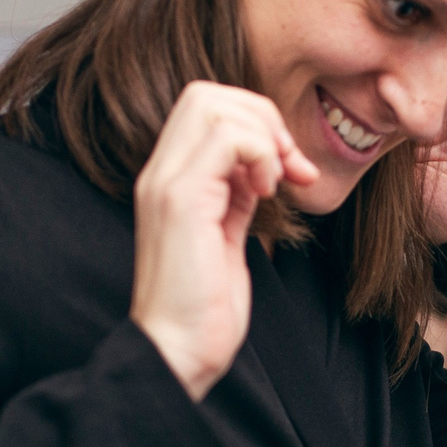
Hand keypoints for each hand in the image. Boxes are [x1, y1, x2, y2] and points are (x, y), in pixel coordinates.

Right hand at [131, 82, 317, 398]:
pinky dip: (260, 154)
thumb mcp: (226, 237)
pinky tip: (267, 193)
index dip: (254, 124)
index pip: (205, 107)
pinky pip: (227, 139)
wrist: (178, 353)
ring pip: (214, 104)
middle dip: (261, 119)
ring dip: (263, 136)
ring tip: (276, 182)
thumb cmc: (203, 309)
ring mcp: (166, 183)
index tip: (285, 171)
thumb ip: (235, 196)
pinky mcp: (181, 200)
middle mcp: (159, 173)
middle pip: (206, 94)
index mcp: (169, 179)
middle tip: (287, 169)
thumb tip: (261, 166)